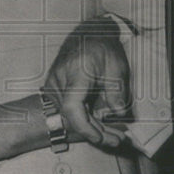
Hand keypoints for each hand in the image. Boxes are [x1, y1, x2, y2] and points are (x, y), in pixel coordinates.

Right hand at [44, 16, 130, 147]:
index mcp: (75, 73)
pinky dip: (85, 120)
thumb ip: (117, 91)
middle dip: (96, 133)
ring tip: (114, 135)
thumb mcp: (117, 67)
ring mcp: (54, 85)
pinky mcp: (55, 89)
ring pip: (71, 116)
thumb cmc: (103, 47)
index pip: (72, 107)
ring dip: (92, 128)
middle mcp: (60, 80)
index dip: (85, 127)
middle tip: (118, 140)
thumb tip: (118, 114)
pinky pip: (69, 110)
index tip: (101, 138)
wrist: (89, 33)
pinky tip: (101, 127)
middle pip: (73, 117)